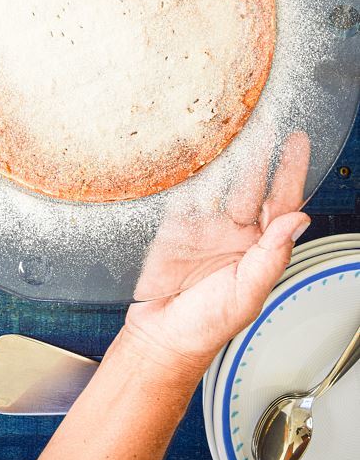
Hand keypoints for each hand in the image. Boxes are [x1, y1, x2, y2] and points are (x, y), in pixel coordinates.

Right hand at [124, 132, 310, 368]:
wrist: (160, 336)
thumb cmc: (207, 325)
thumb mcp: (247, 292)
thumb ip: (272, 254)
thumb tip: (299, 221)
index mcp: (258, 249)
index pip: (280, 203)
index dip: (290, 171)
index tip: (296, 142)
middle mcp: (234, 233)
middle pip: (251, 184)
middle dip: (259, 154)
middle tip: (264, 123)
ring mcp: (205, 226)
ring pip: (220, 184)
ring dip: (227, 158)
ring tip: (234, 130)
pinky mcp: (175, 225)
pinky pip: (185, 192)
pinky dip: (190, 173)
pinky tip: (196, 153)